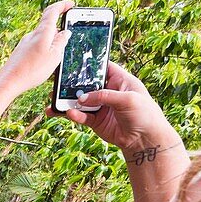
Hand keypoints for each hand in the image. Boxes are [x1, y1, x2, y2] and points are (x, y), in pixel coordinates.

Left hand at [0, 0, 74, 97]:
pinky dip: (44, 48)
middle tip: (68, 32)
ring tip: (58, 51)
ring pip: (42, 36)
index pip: (53, 11)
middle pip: (47, 24)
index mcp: (42, 32)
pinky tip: (45, 60)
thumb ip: (61, 42)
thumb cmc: (32, 70)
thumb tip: (65, 32)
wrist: (9, 82)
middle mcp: (32, 35)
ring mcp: (25, 43)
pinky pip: (35, 46)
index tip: (71, 4)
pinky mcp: (20, 52)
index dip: (63, 5)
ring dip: (52, 40)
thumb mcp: (54, 56)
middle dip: (59, 27)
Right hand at [45, 62, 180, 151]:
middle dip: (72, 85)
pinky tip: (69, 114)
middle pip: (87, 85)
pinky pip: (81, 116)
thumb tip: (82, 98)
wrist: (145, 139)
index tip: (73, 62)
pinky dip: (74, 115)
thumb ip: (104, 96)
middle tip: (57, 84)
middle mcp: (108, 92)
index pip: (102, 67)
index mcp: (119, 80)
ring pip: (80, 102)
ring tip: (55, 102)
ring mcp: (101, 106)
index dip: (90, 64)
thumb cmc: (144, 114)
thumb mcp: (127, 99)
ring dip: (68, 102)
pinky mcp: (96, 121)